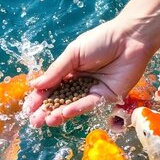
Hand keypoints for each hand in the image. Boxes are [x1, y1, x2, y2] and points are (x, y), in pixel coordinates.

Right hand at [23, 17, 154, 126]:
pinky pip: (89, 104)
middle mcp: (81, 83)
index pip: (52, 87)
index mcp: (70, 71)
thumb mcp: (73, 54)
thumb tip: (35, 86)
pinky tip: (64, 113)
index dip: (40, 98)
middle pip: (61, 100)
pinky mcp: (107, 97)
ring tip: (47, 121)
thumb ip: (56, 71)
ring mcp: (93, 91)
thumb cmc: (101, 40)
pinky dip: (76, 109)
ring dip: (60, 114)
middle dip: (47, 111)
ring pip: (73, 105)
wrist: (130, 38)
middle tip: (35, 122)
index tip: (28, 108)